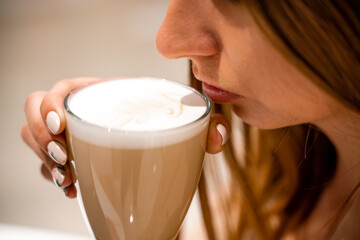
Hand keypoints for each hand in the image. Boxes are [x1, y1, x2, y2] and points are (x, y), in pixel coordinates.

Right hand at [21, 77, 229, 197]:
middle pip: (36, 115)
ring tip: (67, 178)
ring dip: (43, 159)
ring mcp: (71, 134)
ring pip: (34, 138)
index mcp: (101, 94)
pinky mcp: (68, 154)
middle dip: (40, 138)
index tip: (62, 128)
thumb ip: (207, 126)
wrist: (152, 150)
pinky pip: (44, 161)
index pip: (61, 89)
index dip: (49, 105)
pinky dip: (51, 175)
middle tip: (63, 159)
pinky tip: (72, 187)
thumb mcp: (185, 123)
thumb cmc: (166, 127)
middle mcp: (81, 111)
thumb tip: (217, 135)